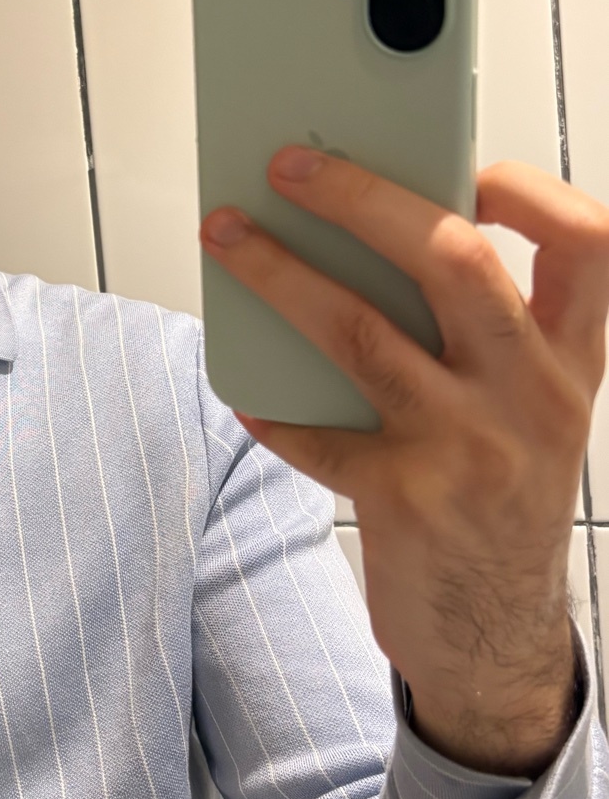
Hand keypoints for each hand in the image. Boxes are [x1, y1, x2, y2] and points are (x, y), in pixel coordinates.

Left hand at [200, 149, 608, 777]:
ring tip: (227, 237)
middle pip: (455, 260)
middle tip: (292, 166)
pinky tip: (244, 384)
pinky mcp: (404, 499)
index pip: (589, 244)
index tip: (463, 165)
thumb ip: (482, 328)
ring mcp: (470, 449)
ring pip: (363, 330)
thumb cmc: (502, 494)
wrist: (496, 633)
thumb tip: (375, 229)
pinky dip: (272, 404)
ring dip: (280, 274)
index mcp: (570, 359)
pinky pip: (317, 432)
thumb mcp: (526, 405)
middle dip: (364, 198)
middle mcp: (532, 395)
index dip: (529, 189)